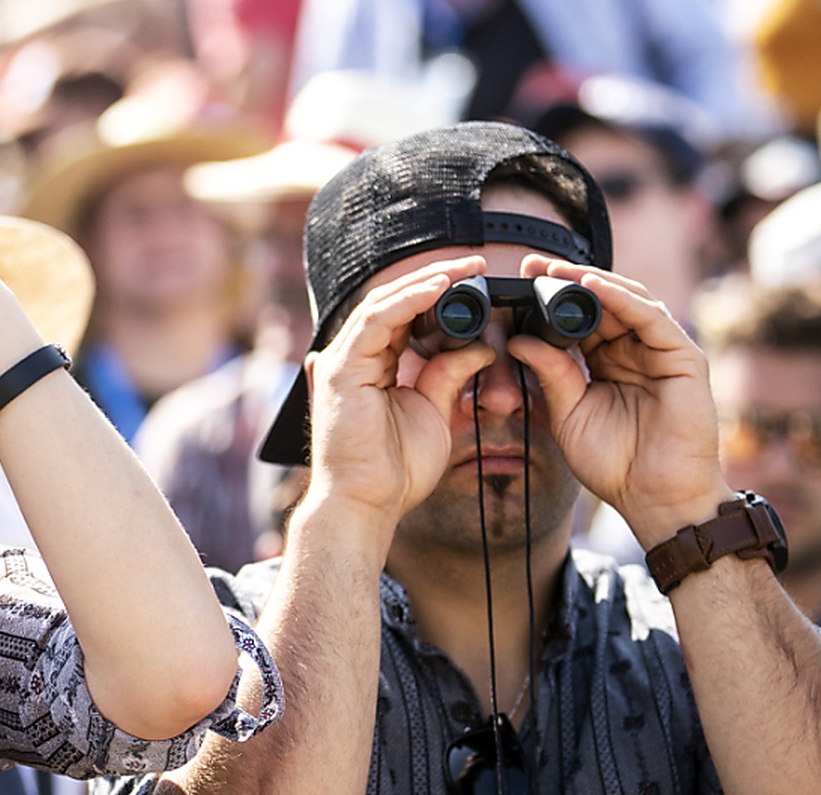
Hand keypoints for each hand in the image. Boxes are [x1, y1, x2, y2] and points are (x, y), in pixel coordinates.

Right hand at [305, 256, 496, 525]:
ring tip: (463, 270)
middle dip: (437, 278)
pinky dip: (407, 301)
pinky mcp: (340, 369)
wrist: (368, 504)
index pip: (406, 317)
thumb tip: (481, 344)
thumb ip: (450, 374)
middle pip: (394, 302)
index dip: (440, 295)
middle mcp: (354, 358)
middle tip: (478, 264)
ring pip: (384, 303)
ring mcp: (343, 362)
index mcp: (374, 366)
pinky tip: (438, 289)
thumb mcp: (435, 410)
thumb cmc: (395, 469)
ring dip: (426, 282)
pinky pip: (376, 322)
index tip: (479, 281)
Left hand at [508, 255, 730, 544]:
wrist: (654, 497)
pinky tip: (591, 286)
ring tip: (554, 271)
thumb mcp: (568, 413)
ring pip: (626, 301)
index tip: (517, 282)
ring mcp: (662, 351)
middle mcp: (635, 350)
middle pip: (601, 302)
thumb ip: (549, 374)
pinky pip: (650, 317)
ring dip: (589, 282)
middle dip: (566, 281)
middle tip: (529, 265)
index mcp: (607, 362)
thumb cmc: (614, 463)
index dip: (550, 299)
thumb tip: (517, 340)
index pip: (578, 320)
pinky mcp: (684, 356)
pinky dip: (621, 298)